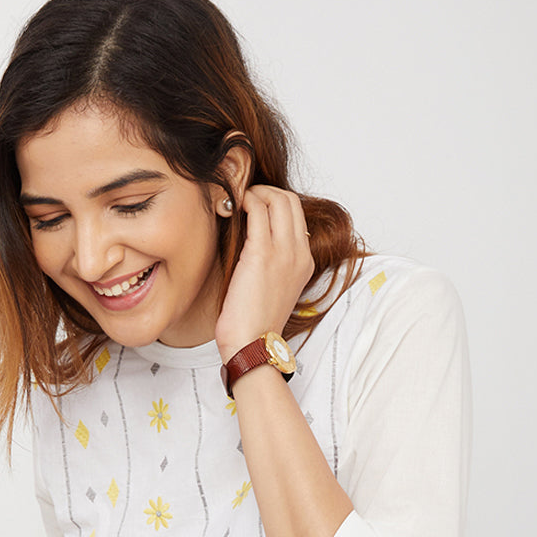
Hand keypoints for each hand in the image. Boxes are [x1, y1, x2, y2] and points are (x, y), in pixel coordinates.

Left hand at [214, 186, 314, 365]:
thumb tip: (254, 241)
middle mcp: (299, 253)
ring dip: (254, 192)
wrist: (253, 346)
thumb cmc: (255, 323)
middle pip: (290, 199)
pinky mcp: (262, 253)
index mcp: (305, 261)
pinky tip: (232, 208)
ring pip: (277, 198)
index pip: (296, 214)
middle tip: (245, 199)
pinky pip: (258, 209)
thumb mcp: (274, 288)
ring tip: (238, 203)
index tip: (255, 206)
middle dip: (265, 191)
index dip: (274, 201)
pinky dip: (245, 201)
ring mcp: (284, 252)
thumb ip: (272, 263)